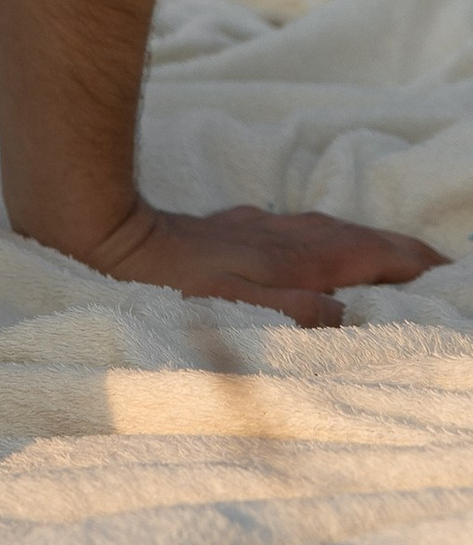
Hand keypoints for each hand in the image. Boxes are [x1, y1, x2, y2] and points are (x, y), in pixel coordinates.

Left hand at [89, 195, 446, 330]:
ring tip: (389, 260)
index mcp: (295, 258)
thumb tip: (348, 314)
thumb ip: (297, 314)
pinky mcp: (230, 230)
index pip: (370, 254)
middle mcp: (282, 236)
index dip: (410, 264)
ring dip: (363, 243)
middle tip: (435, 267)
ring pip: (324, 230)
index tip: (447, 273)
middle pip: (355, 236)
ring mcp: (255, 229)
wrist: (105, 241)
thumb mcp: (238, 313)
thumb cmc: (170, 289)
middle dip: (398, 251)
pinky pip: (294, 232)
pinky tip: (313, 252)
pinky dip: (323, 242)